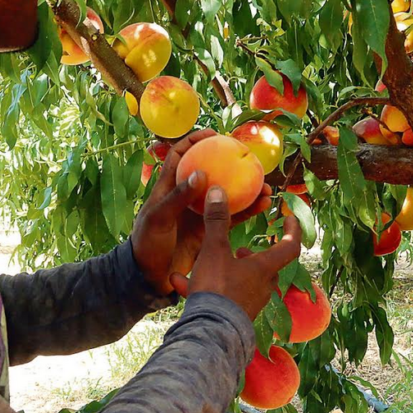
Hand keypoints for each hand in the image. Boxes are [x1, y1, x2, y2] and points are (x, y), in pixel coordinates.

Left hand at [131, 130, 272, 294]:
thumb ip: (178, 196)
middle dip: (229, 164)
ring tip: (265, 186)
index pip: (180, 155)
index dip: (194, 141)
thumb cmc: (147, 244)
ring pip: (226, 195)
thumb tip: (201, 173)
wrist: (150, 277)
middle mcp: (186, 196)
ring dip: (246, 190)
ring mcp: (199, 213)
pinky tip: (263, 205)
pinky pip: (232, 217)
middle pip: (210, 172)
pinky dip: (248, 211)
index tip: (213, 134)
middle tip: (248, 159)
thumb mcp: (158, 218)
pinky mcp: (210, 230)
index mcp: (168, 187)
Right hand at [172, 187, 301, 319]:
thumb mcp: (214, 250)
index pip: (290, 245)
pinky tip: (181, 283)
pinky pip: (225, 296)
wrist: (210, 333)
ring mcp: (250, 303)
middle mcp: (263, 287)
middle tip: (240, 248)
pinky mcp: (235, 315)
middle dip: (251, 255)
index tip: (289, 216)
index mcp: (264, 268)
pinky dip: (208, 287)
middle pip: (266, 266)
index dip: (292, 229)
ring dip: (229, 270)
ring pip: (243, 281)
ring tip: (207, 265)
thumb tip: (218, 191)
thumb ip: (217, 221)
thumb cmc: (218, 288)